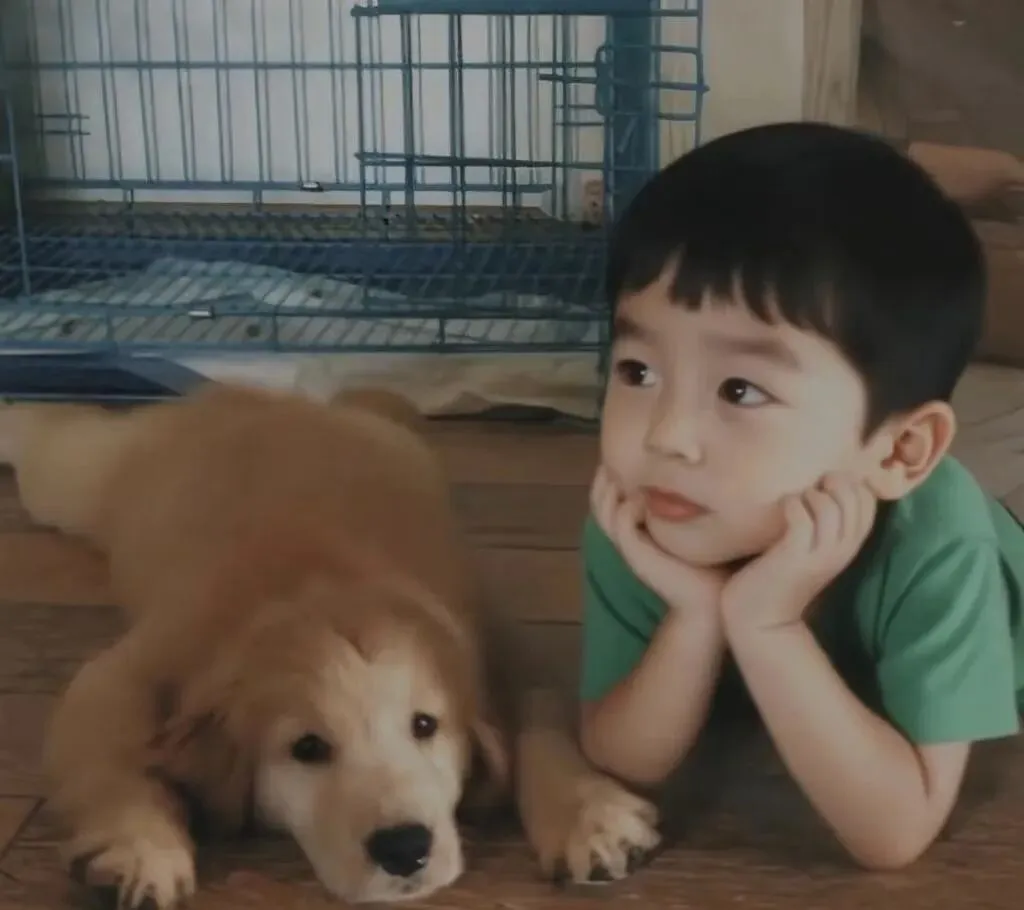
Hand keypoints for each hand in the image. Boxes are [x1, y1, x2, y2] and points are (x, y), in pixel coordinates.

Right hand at [590, 466, 725, 617]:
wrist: (709, 603)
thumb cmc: (709, 563)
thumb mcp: (697, 523)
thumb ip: (690, 501)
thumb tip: (702, 468)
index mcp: (637, 526)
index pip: (610, 492)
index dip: (613, 471)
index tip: (631, 451)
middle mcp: (627, 534)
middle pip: (599, 496)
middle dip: (606, 473)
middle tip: (622, 455)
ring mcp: (628, 544)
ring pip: (603, 507)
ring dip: (611, 487)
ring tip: (626, 471)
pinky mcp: (634, 555)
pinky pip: (620, 523)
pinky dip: (626, 508)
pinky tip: (642, 499)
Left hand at [722, 473, 875, 631]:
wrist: (760, 620)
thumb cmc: (779, 575)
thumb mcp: (810, 546)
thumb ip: (821, 522)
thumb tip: (819, 484)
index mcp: (849, 545)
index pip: (869, 502)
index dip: (850, 482)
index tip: (826, 483)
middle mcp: (841, 550)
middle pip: (855, 499)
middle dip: (834, 482)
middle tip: (812, 487)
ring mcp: (819, 555)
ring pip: (830, 507)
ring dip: (810, 494)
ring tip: (796, 501)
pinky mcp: (794, 559)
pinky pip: (802, 520)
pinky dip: (792, 504)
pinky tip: (783, 508)